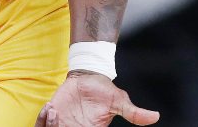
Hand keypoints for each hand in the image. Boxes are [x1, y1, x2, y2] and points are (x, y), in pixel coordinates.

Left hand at [35, 72, 158, 126]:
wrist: (88, 75)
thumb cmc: (105, 90)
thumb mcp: (120, 101)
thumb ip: (134, 113)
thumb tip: (156, 116)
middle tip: (60, 122)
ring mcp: (62, 125)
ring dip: (49, 126)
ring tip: (54, 111)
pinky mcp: (53, 115)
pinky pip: (42, 125)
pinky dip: (42, 120)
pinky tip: (50, 108)